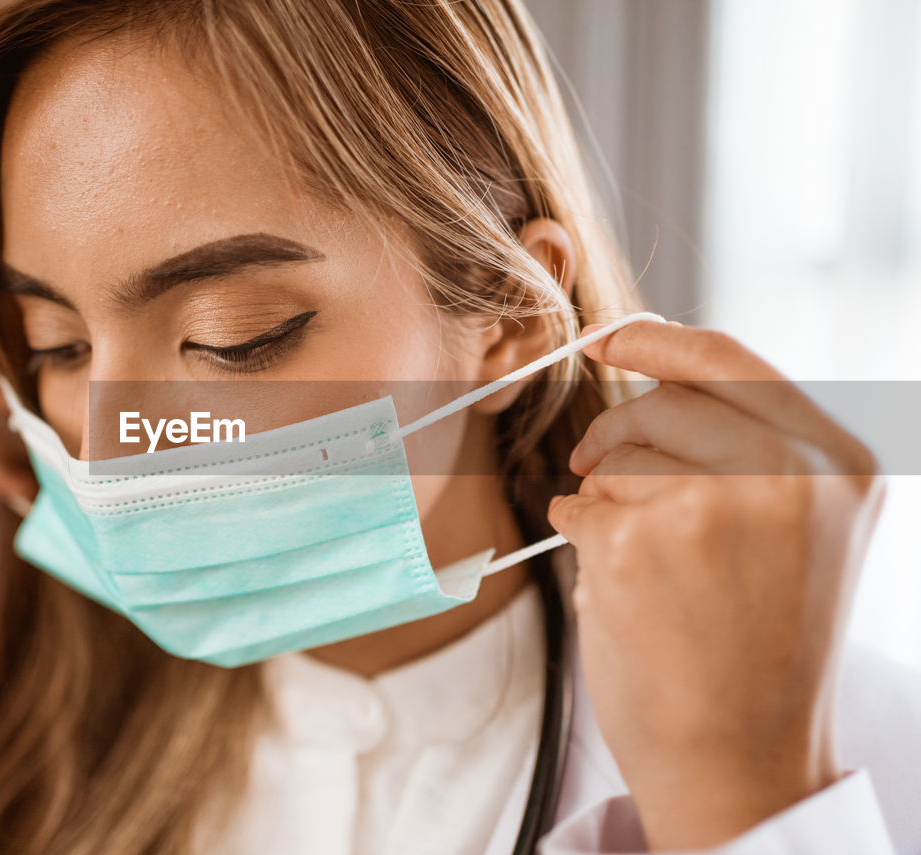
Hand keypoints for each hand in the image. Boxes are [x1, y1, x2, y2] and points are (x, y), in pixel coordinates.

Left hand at [546, 320, 886, 849]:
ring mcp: (712, 504)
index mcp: (837, 461)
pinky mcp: (639, 543)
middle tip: (598, 468)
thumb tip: (651, 372)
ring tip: (640, 556)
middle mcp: (786, 473)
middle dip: (617, 433)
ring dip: (603, 492)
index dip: (658, 342)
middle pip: (663, 402)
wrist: (742, 757)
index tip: (608, 338)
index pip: (732, 361)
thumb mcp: (803, 531)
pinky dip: (578, 534)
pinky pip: (578, 506)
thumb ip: (752, 449)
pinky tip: (618, 582)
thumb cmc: (759, 648)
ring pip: (616, 452)